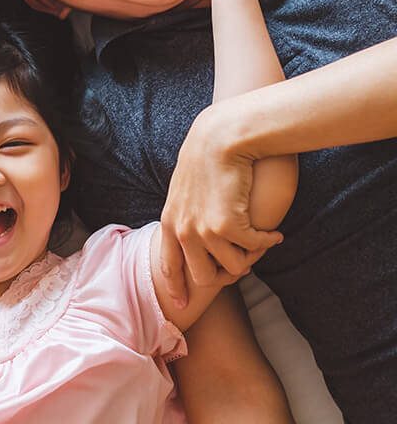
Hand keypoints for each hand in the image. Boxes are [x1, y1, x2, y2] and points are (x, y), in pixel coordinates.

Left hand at [159, 107, 282, 306]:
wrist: (220, 137)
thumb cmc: (206, 157)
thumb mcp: (184, 188)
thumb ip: (185, 212)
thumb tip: (193, 235)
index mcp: (169, 221)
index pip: (169, 266)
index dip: (177, 288)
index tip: (182, 307)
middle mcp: (182, 231)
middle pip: (204, 277)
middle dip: (226, 274)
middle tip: (244, 262)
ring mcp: (204, 231)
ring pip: (233, 268)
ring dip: (250, 257)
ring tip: (261, 241)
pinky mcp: (228, 226)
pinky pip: (253, 248)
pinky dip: (267, 241)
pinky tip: (275, 233)